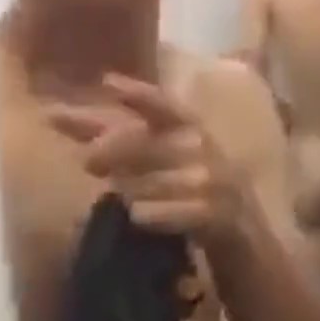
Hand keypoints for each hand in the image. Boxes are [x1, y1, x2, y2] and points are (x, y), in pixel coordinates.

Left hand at [48, 74, 245, 245]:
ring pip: (149, 182)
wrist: (247, 239)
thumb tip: (73, 126)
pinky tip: (136, 219)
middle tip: (85, 160)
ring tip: (118, 196)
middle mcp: (204, 149)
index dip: (137, 94)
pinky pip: (165, 213)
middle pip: (146, 143)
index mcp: (193, 129)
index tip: (107, 81)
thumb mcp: (170, 160)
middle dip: (112, 149)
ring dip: (127, 189)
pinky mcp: (214, 216)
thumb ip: (125, 141)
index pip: (163, 106)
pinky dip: (147, 216)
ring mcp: (212, 183)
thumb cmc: (197, 193)